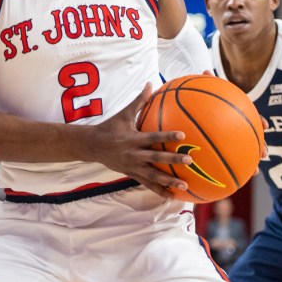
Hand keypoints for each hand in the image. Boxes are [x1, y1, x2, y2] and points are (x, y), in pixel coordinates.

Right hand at [88, 82, 192, 197]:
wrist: (92, 146)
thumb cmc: (110, 127)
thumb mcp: (123, 114)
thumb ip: (139, 101)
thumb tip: (151, 84)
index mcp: (133, 139)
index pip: (153, 138)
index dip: (167, 137)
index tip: (183, 136)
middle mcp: (134, 154)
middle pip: (156, 159)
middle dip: (172, 161)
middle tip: (189, 161)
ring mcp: (133, 166)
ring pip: (153, 176)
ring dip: (169, 182)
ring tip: (184, 186)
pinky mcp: (131, 174)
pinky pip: (147, 184)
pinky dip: (159, 191)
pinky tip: (172, 196)